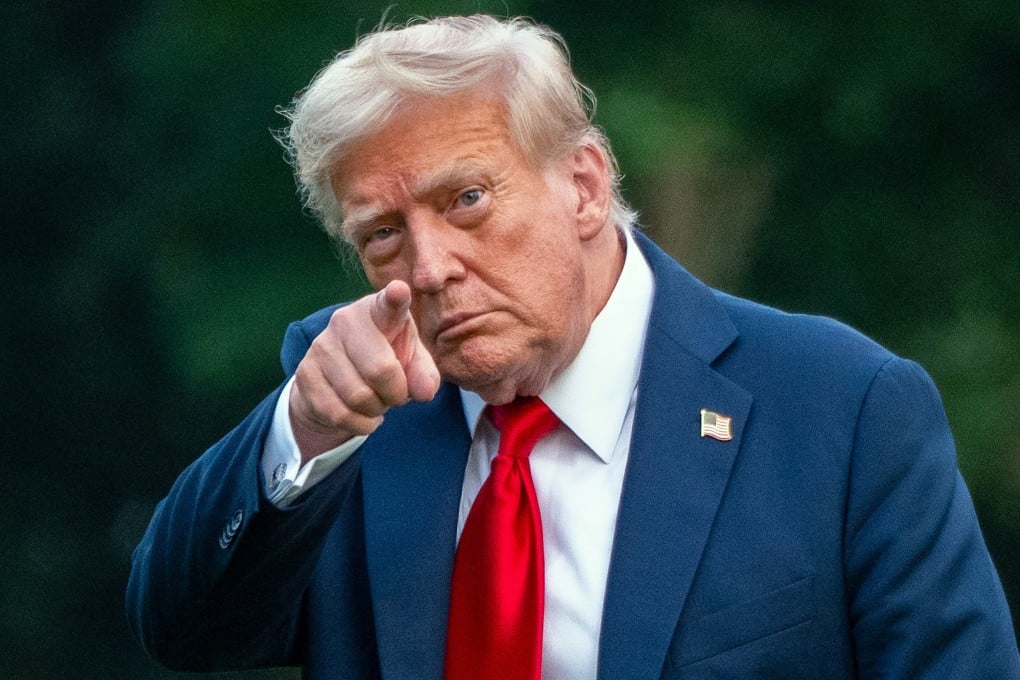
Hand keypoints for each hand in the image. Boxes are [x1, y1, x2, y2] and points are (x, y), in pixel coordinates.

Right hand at [288, 280, 440, 461]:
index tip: (400, 291)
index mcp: (379, 311)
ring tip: (377, 401)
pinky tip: (363, 415)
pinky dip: (360, 424)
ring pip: (358, 397)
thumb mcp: (411, 362)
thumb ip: (424, 374)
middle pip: (380, 370)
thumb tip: (424, 391)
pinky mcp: (304, 373)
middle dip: (396, 394)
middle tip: (396, 394)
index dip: (395, 298)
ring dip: (377, 410)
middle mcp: (345, 321)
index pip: (388, 304)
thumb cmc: (384, 360)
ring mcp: (321, 346)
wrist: (337, 380)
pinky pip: (339, 413)